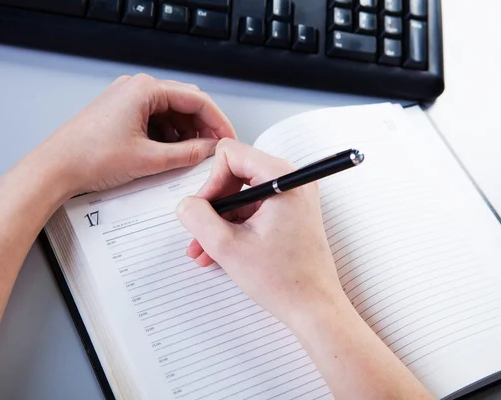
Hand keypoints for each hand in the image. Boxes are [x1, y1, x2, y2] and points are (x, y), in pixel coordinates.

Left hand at [28, 74, 236, 196]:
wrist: (55, 168)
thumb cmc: (89, 157)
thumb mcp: (149, 159)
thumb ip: (187, 154)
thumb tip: (209, 150)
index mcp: (145, 89)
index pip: (196, 100)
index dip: (218, 121)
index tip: (228, 139)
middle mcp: (136, 89)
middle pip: (184, 105)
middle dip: (202, 128)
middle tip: (214, 150)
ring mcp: (128, 100)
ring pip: (171, 114)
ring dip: (185, 134)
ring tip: (192, 157)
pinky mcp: (122, 113)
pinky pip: (155, 120)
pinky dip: (168, 137)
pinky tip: (172, 154)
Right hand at [176, 139, 344, 326]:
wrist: (314, 309)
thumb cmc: (284, 281)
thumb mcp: (228, 247)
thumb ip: (198, 218)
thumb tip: (185, 204)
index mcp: (282, 178)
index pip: (231, 154)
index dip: (211, 182)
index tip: (205, 211)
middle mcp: (291, 182)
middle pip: (234, 173)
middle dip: (213, 204)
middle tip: (200, 231)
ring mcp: (291, 198)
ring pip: (241, 195)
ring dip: (219, 221)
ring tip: (203, 250)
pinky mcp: (290, 214)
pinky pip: (253, 210)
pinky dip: (234, 228)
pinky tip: (218, 252)